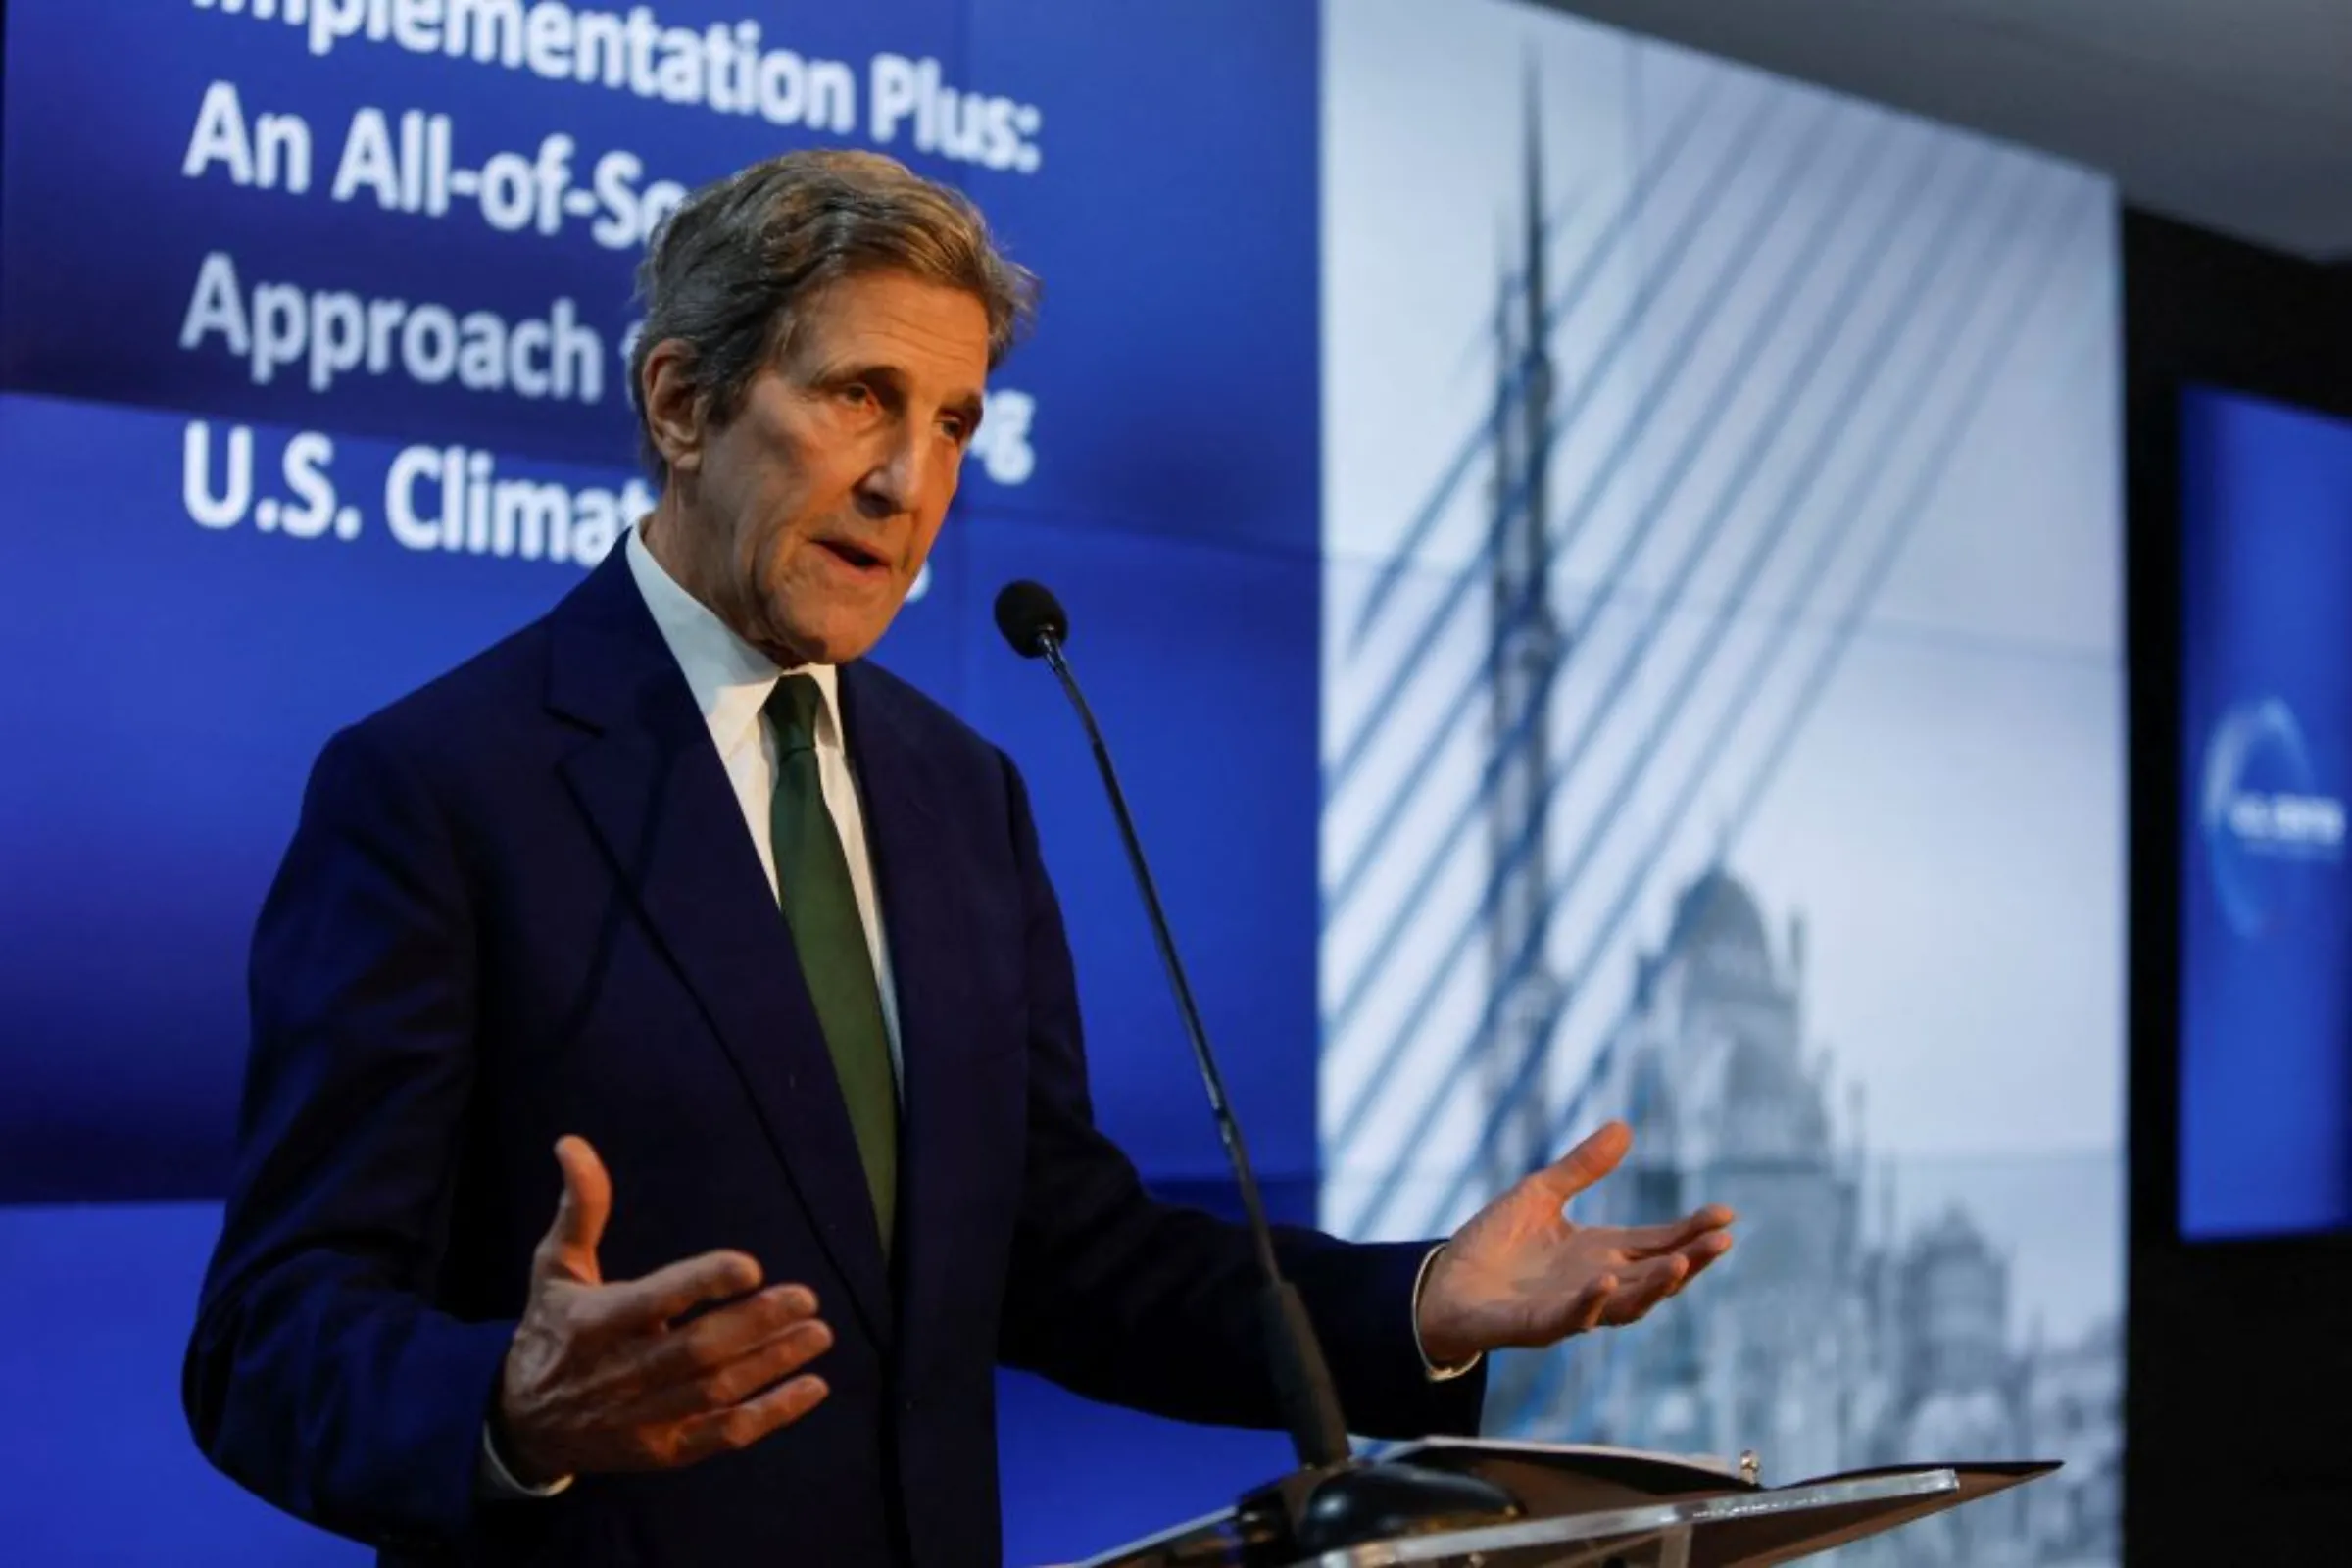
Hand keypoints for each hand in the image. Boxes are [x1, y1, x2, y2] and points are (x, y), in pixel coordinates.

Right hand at [494, 1136, 834, 1484]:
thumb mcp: (555, 1268)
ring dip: (774, 1363)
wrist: (524, 1426)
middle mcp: (621, 1373)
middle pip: (698, 1349)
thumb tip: (573, 1144)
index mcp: (596, 1323)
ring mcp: (644, 1417)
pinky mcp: (663, 1450)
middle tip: (806, 1297)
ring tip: (819, 1333)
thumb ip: (580, 1209)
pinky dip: (771, 1415)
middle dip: (756, 1324)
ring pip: (717, 1391)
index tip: (750, 1267)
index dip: (703, 1283)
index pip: (655, 1300)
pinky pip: (724, 1436)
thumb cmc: (552, 1331)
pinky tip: (812, 1387)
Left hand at [1415, 1121, 1733, 1366]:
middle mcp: (1595, 1284)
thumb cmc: (1492, 1244)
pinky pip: (1570, 1317)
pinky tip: (1604, 1280)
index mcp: (1600, 1253)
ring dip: (1654, 1286)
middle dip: (1691, 1260)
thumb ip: (1582, 1167)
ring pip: (1627, 1305)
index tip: (1726, 1214)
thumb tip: (1623, 1126)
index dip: (1691, 1231)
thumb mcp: (1540, 1193)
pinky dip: (1590, 1302)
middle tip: (1723, 1240)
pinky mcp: (1537, 1325)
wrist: (1441, 1284)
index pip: (1657, 1242)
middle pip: (1655, 1276)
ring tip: (1681, 1262)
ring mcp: (1570, 1308)